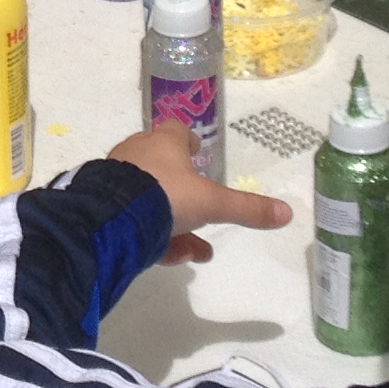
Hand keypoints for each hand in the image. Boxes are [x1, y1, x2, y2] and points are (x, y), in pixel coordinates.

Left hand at [104, 125, 297, 263]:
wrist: (111, 218)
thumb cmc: (165, 196)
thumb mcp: (212, 204)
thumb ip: (246, 209)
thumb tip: (287, 213)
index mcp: (163, 143)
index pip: (175, 130)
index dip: (187, 139)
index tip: (197, 150)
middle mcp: (137, 154)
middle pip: (163, 168)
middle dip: (185, 195)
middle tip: (202, 214)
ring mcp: (116, 179)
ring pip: (150, 200)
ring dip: (173, 224)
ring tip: (192, 251)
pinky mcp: (101, 204)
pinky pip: (132, 219)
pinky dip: (153, 236)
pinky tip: (169, 257)